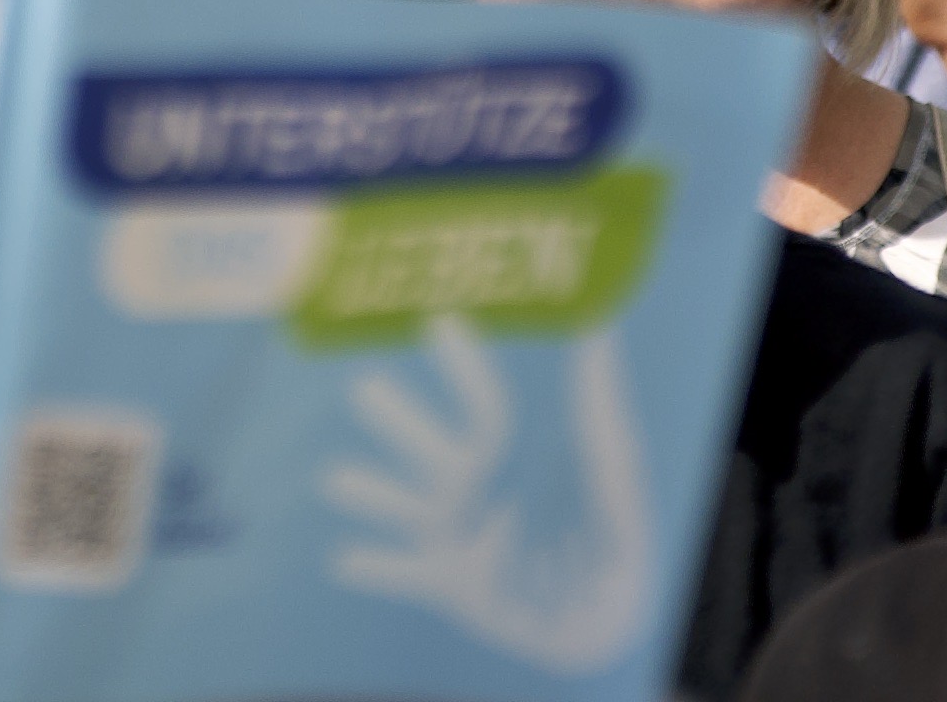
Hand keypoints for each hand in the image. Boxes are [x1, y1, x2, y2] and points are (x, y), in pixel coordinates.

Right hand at [314, 318, 657, 648]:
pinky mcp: (451, 586)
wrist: (605, 620)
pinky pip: (407, 575)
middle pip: (433, 452)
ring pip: (409, 510)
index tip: (441, 326)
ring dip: (374, 495)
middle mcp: (476, 492)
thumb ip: (599, 406)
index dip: (464, 372)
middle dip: (399, 424)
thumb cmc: (611, 538)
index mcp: (512, 461)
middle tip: (363, 391)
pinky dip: (377, 570)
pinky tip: (341, 560)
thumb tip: (599, 327)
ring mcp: (458, 539)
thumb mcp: (612, 468)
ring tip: (333, 478)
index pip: (484, 410)